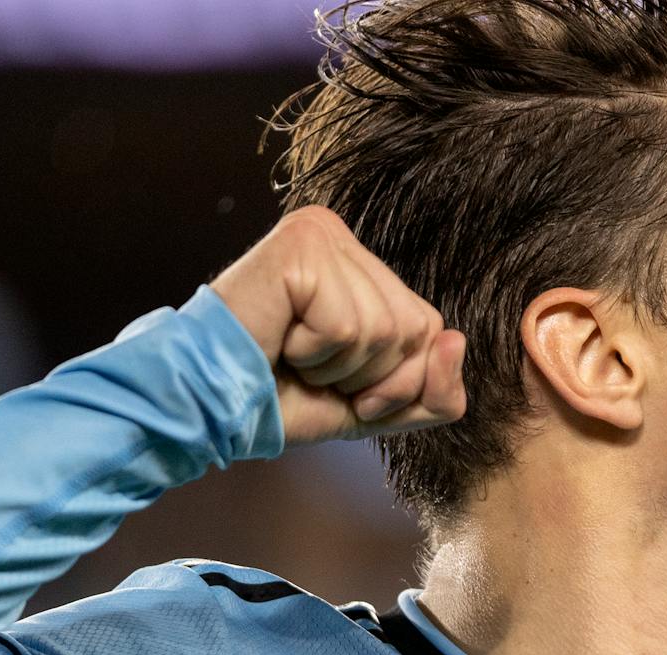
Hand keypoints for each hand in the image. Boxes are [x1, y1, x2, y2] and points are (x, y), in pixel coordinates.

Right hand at [210, 205, 466, 446]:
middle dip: (370, 376)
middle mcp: (341, 236)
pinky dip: (315, 354)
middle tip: (311, 370)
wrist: (210, 408)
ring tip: (292, 355)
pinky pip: (347, 325)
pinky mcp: (299, 246)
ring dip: (338, 367)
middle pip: (415, 328)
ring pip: (384, 329)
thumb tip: (456, 340)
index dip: (393, 379)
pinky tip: (279, 339)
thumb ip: (432, 392)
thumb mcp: (376, 408)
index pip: (428, 329)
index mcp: (361, 263)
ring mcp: (320, 234)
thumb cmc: (283, 399)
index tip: (336, 381)